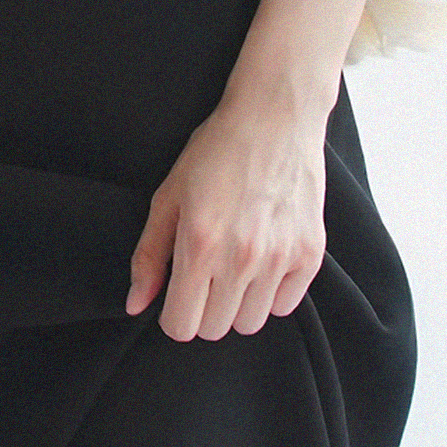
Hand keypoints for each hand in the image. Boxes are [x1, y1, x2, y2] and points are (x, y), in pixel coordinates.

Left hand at [125, 86, 328, 341]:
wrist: (274, 116)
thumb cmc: (216, 151)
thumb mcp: (169, 195)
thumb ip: (149, 254)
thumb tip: (136, 304)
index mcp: (200, 244)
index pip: (181, 327)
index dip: (173, 313)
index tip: (178, 292)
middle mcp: (241, 257)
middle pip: (215, 329)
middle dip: (204, 308)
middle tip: (207, 270)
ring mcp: (280, 257)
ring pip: (250, 323)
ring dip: (238, 302)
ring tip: (237, 262)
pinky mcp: (310, 254)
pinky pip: (285, 305)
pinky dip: (272, 291)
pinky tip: (265, 255)